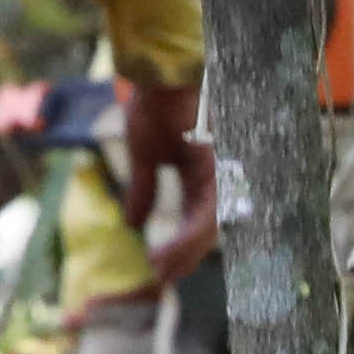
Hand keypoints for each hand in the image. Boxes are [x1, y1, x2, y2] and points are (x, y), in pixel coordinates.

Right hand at [118, 74, 220, 281]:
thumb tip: (131, 223)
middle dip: (183, 258)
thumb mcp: (145, 156)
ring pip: (209, 230)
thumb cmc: (155, 106)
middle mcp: (218, 177)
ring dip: (183, 254)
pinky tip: (164, 252)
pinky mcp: (219, 172)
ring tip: (159, 269)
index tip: (157, 265)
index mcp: (203, 174)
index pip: (197, 220)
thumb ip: (144, 190)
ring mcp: (222, 175)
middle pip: (207, 231)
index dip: (179, 246)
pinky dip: (186, 239)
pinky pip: (207, 217)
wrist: (158, 77)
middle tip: (160, 277)